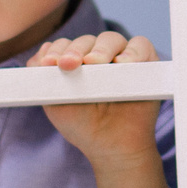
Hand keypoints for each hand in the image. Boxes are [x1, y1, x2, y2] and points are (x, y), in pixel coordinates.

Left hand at [31, 32, 171, 187]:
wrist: (112, 148)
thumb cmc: (83, 125)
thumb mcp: (55, 104)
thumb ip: (43, 79)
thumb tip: (40, 54)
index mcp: (77, 62)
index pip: (66, 45)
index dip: (57, 50)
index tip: (50, 64)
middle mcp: (99, 56)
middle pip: (87, 40)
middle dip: (75, 50)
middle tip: (69, 65)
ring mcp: (122, 59)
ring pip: (112, 39)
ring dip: (101, 48)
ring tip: (94, 63)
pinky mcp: (146, 63)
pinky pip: (141, 45)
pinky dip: (133, 51)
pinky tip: (122, 63)